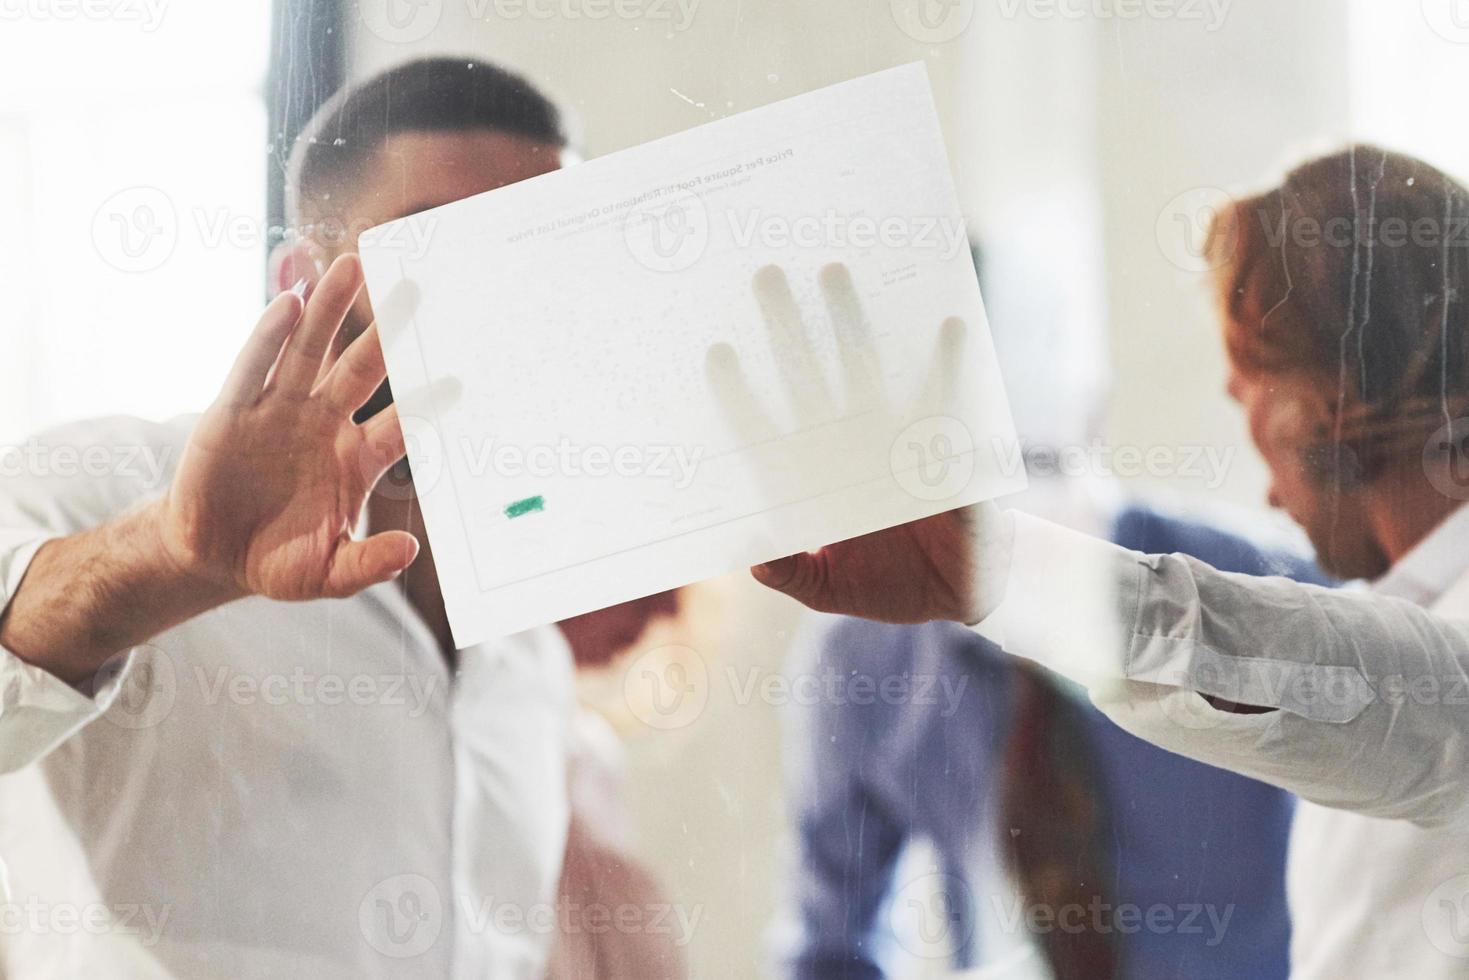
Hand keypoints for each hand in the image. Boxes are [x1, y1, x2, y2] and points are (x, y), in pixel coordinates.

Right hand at [159, 254, 416, 600]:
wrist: (212, 556)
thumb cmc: (278, 561)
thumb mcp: (326, 574)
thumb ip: (366, 564)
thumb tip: (409, 551)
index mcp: (356, 460)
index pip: (400, 424)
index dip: (426, 403)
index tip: (458, 378)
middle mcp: (323, 425)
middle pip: (359, 368)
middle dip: (385, 330)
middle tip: (415, 286)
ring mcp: (279, 412)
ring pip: (308, 352)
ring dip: (329, 309)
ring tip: (350, 265)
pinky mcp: (232, 412)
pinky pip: (254, 368)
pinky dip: (269, 335)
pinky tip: (289, 303)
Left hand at [715, 263, 1008, 623]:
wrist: (961, 591)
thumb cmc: (892, 585)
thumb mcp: (832, 590)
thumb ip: (794, 574)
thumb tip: (756, 555)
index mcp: (811, 479)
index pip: (766, 430)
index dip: (740, 395)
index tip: (717, 353)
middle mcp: (845, 446)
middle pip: (807, 377)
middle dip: (786, 329)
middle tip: (766, 276)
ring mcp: (891, 437)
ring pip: (865, 368)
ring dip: (850, 322)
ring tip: (834, 274)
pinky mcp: (940, 444)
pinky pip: (944, 399)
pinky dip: (948, 365)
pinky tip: (946, 328)